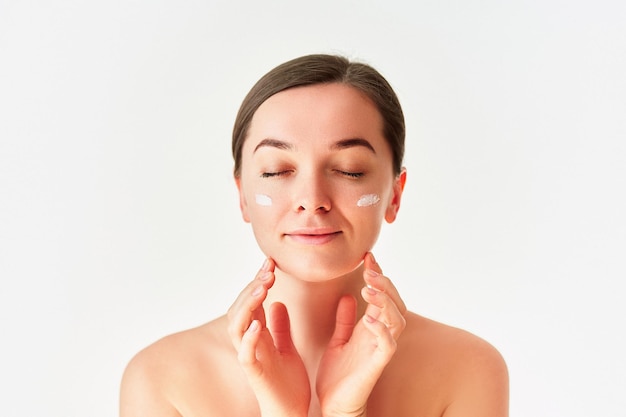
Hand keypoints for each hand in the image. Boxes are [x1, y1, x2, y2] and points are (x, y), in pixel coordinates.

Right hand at [227, 258, 310, 416]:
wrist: (290, 413)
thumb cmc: (287, 384)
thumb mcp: (287, 347)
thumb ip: (280, 326)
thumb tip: (278, 302)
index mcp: (259, 335)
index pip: (252, 302)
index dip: (258, 281)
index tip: (270, 262)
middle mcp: (250, 343)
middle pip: (242, 308)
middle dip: (253, 286)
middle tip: (267, 268)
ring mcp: (250, 357)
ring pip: (237, 326)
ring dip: (248, 305)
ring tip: (262, 287)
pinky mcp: (254, 373)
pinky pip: (245, 354)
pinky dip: (249, 338)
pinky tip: (257, 323)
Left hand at [316, 252, 406, 416]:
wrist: (333, 405)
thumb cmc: (337, 375)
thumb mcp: (338, 340)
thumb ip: (344, 320)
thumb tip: (348, 295)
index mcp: (371, 328)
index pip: (382, 296)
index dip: (378, 276)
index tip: (367, 257)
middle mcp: (380, 336)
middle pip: (395, 303)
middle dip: (385, 284)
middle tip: (370, 270)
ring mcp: (380, 350)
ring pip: (396, 320)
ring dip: (385, 302)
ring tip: (368, 290)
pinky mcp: (377, 365)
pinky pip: (387, 345)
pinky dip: (381, 330)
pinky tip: (368, 318)